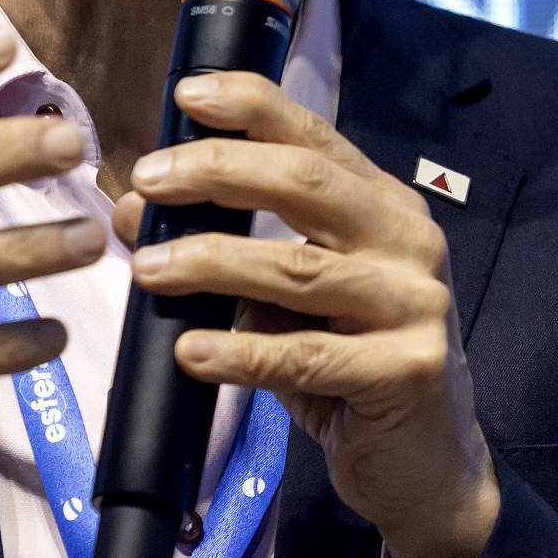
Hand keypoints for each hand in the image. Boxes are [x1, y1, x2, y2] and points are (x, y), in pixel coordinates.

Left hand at [112, 74, 497, 557]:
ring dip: (213, 263)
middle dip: (218, 173)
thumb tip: (131, 209)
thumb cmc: (348, 365)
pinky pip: (307, 356)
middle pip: (307, 184)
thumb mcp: (285, 300)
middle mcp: (408, 240)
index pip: (316, 135)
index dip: (252, 106)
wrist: (426, 464)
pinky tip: (192, 351)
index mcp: (384, 205)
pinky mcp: (408, 370)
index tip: (187, 94)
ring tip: (148, 268)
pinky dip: (241, 351)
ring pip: (299, 270)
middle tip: (149, 179)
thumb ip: (225, 249)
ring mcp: (416, 304)